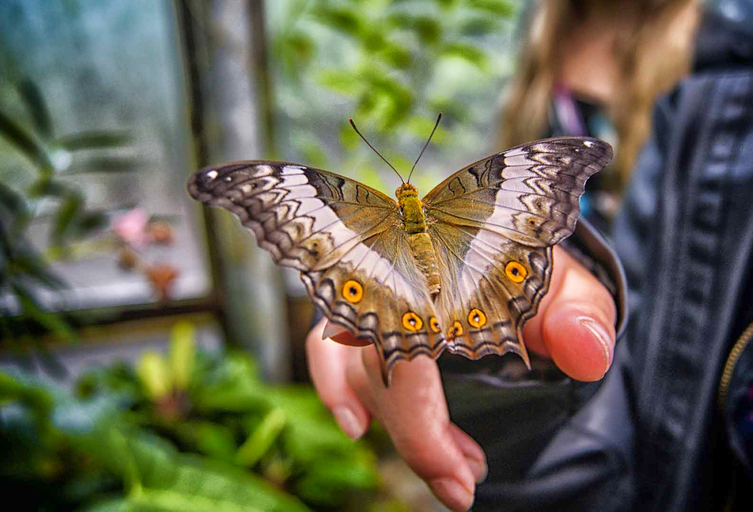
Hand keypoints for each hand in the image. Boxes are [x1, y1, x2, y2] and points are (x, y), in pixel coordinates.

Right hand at [306, 247, 616, 510]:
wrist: (505, 247)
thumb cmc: (530, 269)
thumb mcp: (567, 287)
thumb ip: (581, 314)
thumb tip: (585, 354)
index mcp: (443, 266)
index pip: (412, 346)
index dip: (422, 422)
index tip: (462, 479)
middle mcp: (392, 274)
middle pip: (377, 366)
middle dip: (415, 437)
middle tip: (461, 484)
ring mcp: (368, 290)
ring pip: (350, 365)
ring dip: (391, 424)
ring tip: (444, 467)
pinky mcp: (358, 309)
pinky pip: (326, 347)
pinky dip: (333, 387)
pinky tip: (357, 424)